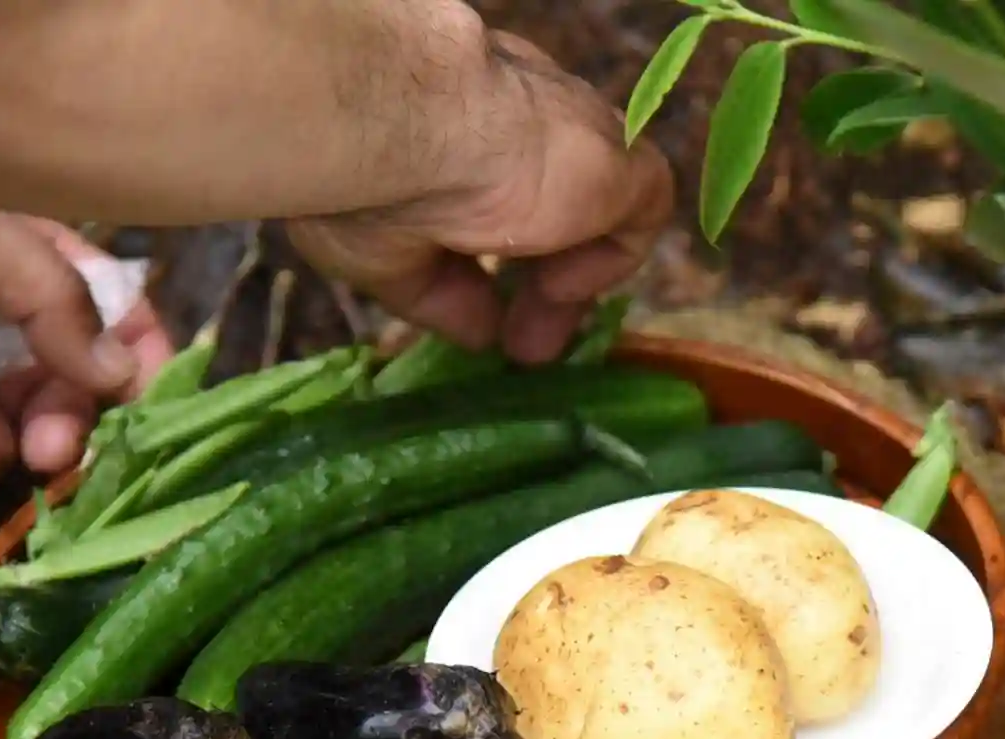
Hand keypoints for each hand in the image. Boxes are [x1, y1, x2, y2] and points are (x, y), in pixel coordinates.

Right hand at [287, 32, 672, 363]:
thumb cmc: (362, 181)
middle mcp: (526, 125)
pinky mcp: (614, 157)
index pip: (511, 189)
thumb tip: (482, 335)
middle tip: (527, 348)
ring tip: (536, 343)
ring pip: (601, 211)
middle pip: (562, 206)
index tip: (493, 319)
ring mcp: (573, 136)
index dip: (509, 258)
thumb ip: (444, 296)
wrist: (391, 130)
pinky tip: (557, 288)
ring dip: (571, 285)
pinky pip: (642, 207)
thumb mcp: (389, 256)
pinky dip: (607, 262)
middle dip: (547, 284)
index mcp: (468, 129)